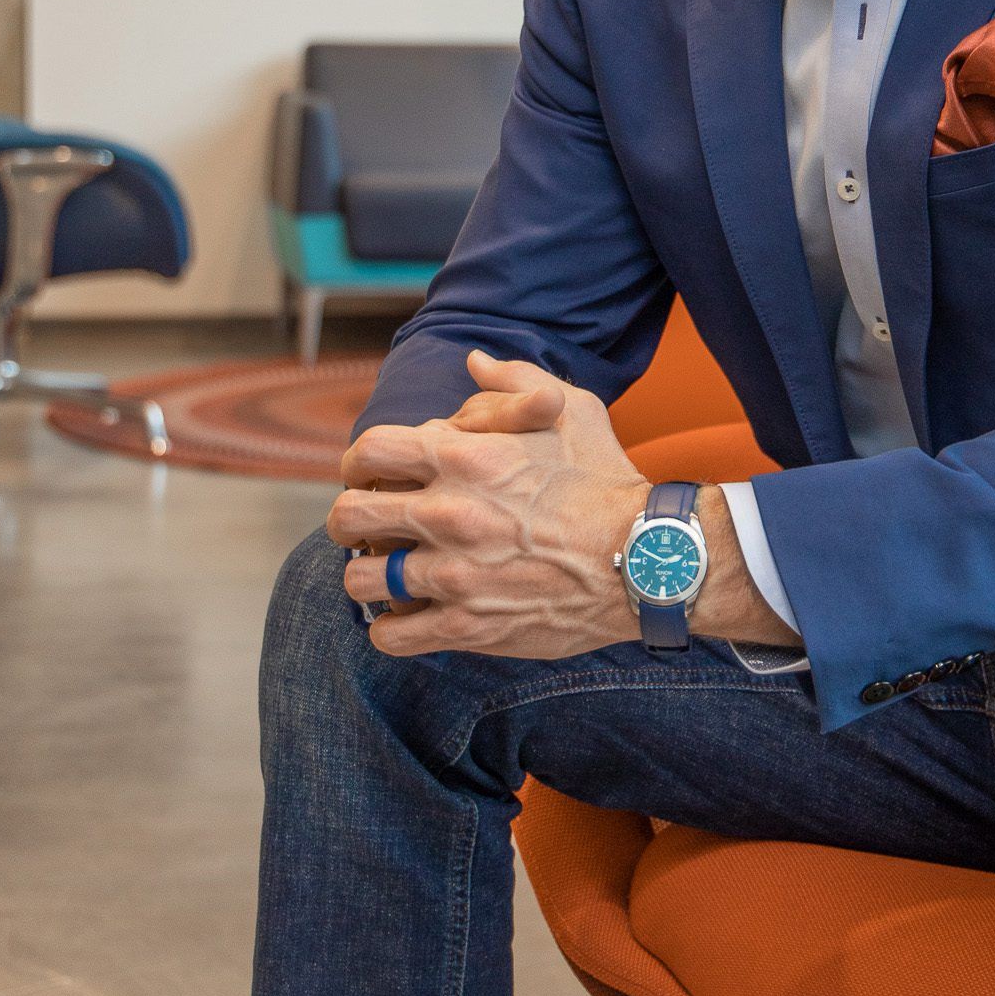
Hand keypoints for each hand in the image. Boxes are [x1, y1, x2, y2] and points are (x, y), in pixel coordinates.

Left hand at [328, 348, 648, 659]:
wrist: (647, 558)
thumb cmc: (607, 481)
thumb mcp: (571, 410)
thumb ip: (514, 379)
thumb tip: (472, 360)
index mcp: (465, 457)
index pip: (368, 451)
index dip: (358, 463)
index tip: (370, 476)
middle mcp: (448, 514)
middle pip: (347, 515)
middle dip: (350, 519)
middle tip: (369, 526)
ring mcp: (453, 575)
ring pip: (359, 580)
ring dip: (368, 575)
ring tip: (388, 573)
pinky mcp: (466, 626)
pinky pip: (390, 635)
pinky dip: (390, 627)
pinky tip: (409, 614)